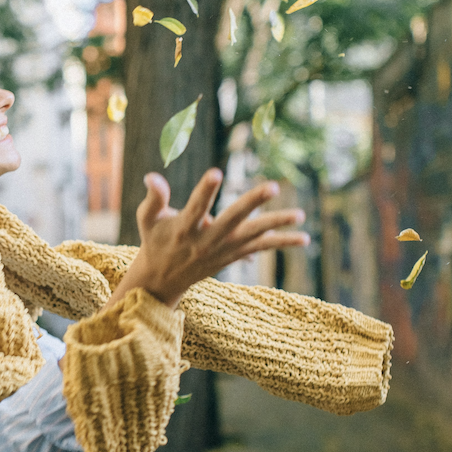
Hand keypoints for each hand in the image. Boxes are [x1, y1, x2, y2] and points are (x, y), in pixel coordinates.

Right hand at [107, 168, 309, 310]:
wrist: (163, 279)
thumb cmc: (155, 241)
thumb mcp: (147, 220)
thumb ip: (153, 198)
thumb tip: (151, 176)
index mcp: (184, 228)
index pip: (196, 207)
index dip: (205, 191)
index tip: (216, 173)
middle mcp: (207, 241)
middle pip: (233, 219)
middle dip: (253, 203)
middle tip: (272, 186)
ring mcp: (223, 250)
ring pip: (253, 236)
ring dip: (277, 225)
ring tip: (300, 215)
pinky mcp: (233, 255)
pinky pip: (260, 248)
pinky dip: (281, 242)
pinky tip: (304, 238)